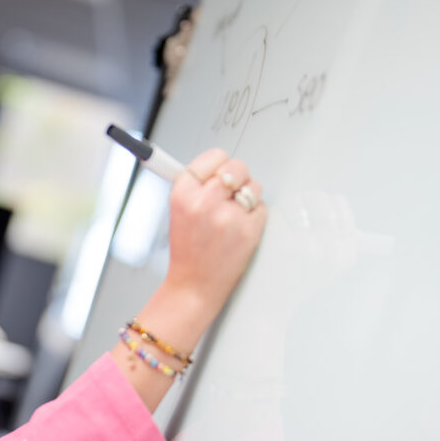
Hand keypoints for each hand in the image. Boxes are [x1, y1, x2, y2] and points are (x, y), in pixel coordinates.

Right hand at [162, 148, 266, 323]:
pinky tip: (239, 229)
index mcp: (183, 193)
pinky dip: (255, 216)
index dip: (218, 165)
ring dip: (248, 197)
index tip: (218, 173)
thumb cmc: (188, 249)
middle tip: (229, 193)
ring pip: (253, 186)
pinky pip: (262, 208)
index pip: (213, 156)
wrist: (195, 284)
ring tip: (232, 215)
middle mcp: (205, 201)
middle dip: (237, 178)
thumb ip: (196, 185)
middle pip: (236, 167)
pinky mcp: (249, 230)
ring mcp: (228, 216)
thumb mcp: (177, 210)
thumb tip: (216, 163)